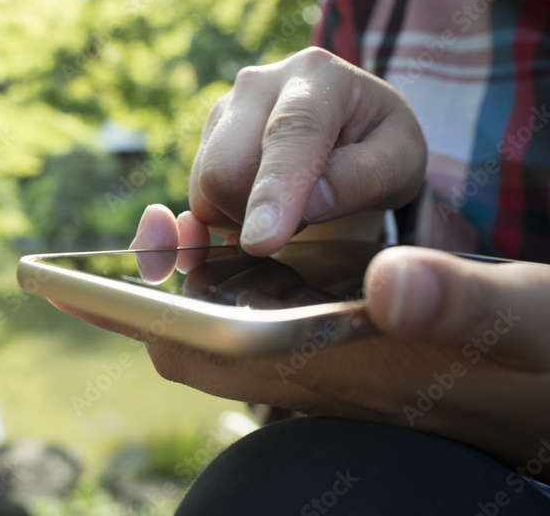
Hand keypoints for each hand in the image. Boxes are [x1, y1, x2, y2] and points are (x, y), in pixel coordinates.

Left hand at [88, 202, 549, 479]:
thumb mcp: (532, 322)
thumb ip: (468, 305)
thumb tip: (391, 283)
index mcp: (344, 371)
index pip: (207, 356)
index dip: (147, 315)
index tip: (104, 270)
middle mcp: (315, 378)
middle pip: (192, 348)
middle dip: (150, 296)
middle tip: (145, 233)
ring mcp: (321, 369)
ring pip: (217, 337)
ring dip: (185, 289)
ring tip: (172, 232)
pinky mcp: (336, 354)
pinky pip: (252, 326)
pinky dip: (227, 288)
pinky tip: (236, 248)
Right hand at [177, 47, 425, 255]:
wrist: (350, 126)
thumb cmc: (380, 144)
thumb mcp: (401, 162)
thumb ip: (363, 179)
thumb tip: (309, 206)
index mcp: (317, 75)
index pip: (288, 134)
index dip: (273, 189)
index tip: (262, 241)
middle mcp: (258, 84)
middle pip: (225, 168)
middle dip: (257, 213)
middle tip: (304, 217)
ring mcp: (224, 109)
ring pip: (205, 187)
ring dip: (243, 216)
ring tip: (289, 205)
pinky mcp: (205, 137)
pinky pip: (195, 197)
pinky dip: (221, 218)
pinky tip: (258, 208)